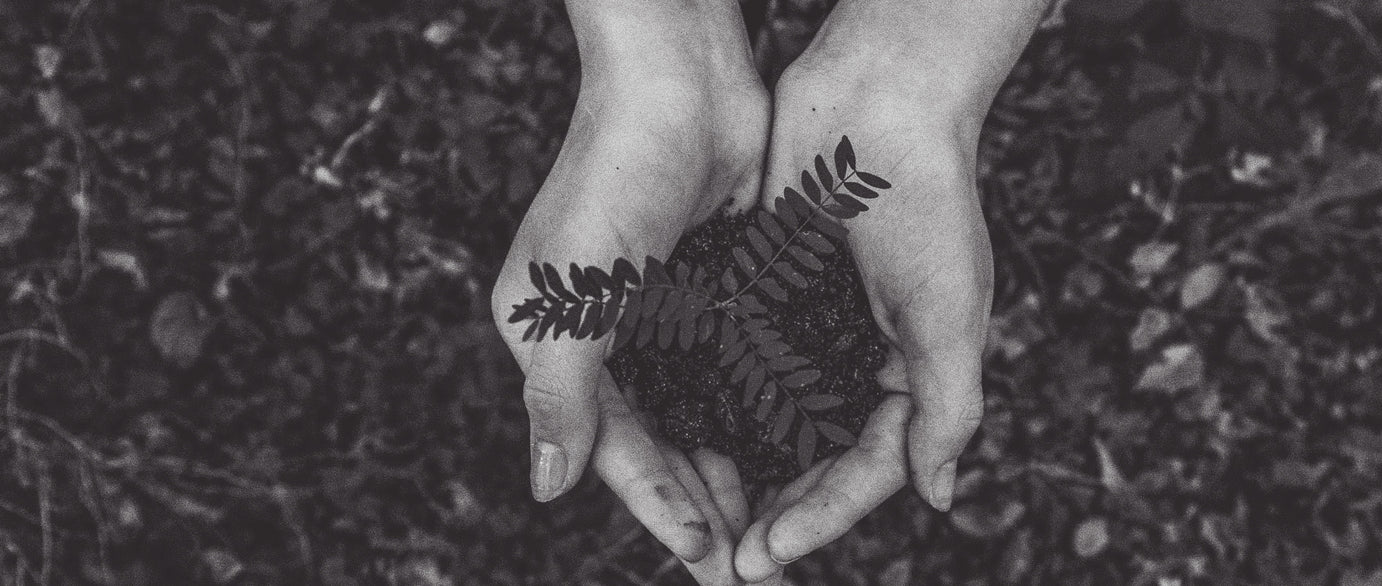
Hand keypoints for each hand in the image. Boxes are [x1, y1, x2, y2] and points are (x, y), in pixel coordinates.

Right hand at [489, 2, 767, 581]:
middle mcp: (601, 331)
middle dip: (695, 503)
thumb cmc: (612, 177)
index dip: (656, 503)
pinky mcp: (706, 286)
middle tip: (743, 566)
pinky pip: (727, 368)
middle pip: (652, 440)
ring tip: (765, 525)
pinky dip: (749, 410)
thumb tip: (546, 487)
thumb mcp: (573, 293)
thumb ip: (562, 393)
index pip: (608, 444)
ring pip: (694, 413)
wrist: (679, 81)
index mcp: (553, 338)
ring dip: (725, 467)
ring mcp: (656, 309)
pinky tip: (783, 447)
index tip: (707, 554)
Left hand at [731, 1, 1047, 578]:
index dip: (822, 515)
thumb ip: (947, 408)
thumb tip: (938, 499)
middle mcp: (860, 360)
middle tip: (731, 559)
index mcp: (912, 374)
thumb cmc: (928, 204)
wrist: (879, 100)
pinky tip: (680, 434)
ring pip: (772, 422)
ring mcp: (811, 330)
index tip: (769, 549)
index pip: (868, 469)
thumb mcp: (950, 314)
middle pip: (816, 459)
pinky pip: (740, 363)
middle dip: (779, 510)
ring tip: (703, 517)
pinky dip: (717, 401)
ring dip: (743, 469)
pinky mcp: (767, 294)